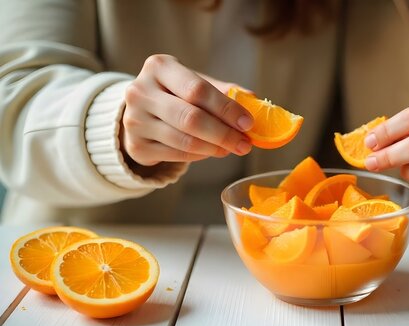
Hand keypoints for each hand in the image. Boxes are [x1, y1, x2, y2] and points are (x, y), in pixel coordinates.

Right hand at [121, 54, 252, 166]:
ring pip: (185, 141)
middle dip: (224, 134)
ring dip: (215, 148)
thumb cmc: (176, 94)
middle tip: (245, 144)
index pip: (198, 90)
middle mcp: (140, 91)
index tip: (248, 123)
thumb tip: (255, 101)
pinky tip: (212, 151)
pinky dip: (200, 156)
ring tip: (233, 148)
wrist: (141, 111)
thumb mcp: (195, 83)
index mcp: (159, 67)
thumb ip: (224, 91)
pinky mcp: (136, 146)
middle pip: (191, 118)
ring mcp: (134, 120)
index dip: (226, 109)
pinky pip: (177, 156)